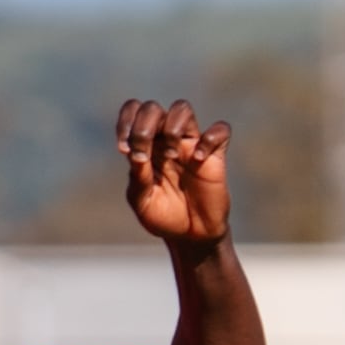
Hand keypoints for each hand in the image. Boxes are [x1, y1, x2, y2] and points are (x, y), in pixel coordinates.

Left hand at [118, 98, 231, 248]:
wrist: (191, 237)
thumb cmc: (163, 216)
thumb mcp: (142, 202)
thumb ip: (138, 178)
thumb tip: (136, 153)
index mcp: (144, 145)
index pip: (133, 111)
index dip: (126, 121)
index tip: (124, 149)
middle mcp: (165, 139)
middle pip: (153, 107)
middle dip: (144, 126)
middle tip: (144, 155)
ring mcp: (191, 144)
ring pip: (182, 108)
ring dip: (172, 127)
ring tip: (172, 155)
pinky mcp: (215, 154)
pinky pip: (220, 130)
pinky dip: (209, 140)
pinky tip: (199, 159)